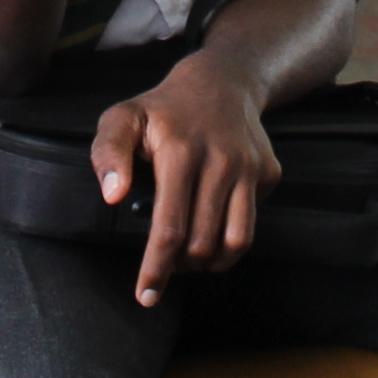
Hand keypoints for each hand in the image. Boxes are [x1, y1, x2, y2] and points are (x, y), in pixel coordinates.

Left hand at [90, 53, 278, 306]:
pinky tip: (212, 225)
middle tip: (165, 262)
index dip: (157, 268)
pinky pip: (251, 222)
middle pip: (202, 242)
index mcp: (180, 151)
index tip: (146, 296)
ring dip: (210, 261)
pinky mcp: (269, 173)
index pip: (169, 227)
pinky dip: (230, 238)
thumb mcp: (122, 118)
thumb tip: (113, 197)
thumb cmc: (163, 109)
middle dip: (180, 265)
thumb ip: (108, 154)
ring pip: (236, 241)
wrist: (222, 81)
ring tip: (190, 257)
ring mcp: (250, 168)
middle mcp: (221, 161)